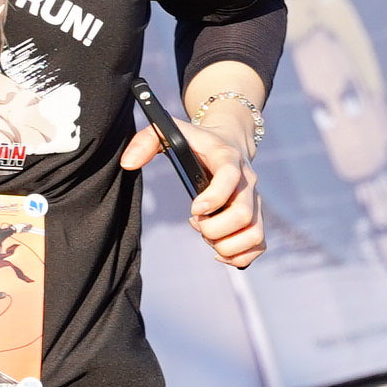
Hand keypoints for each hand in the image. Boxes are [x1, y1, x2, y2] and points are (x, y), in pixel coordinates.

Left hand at [123, 111, 262, 268]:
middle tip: (195, 221)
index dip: (213, 198)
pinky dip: (238, 256)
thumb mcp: (171, 131)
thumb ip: (145, 141)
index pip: (230, 178)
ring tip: (207, 233)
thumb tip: (128, 163)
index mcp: (228, 158)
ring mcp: (255, 201)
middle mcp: (248, 180)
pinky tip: (217, 248)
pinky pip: (258, 245)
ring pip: (254, 234)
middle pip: (244, 215)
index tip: (194, 208)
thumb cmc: (196, 140)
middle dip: (214, 228)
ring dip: (226, 244)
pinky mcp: (256, 217)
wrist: (230, 139)